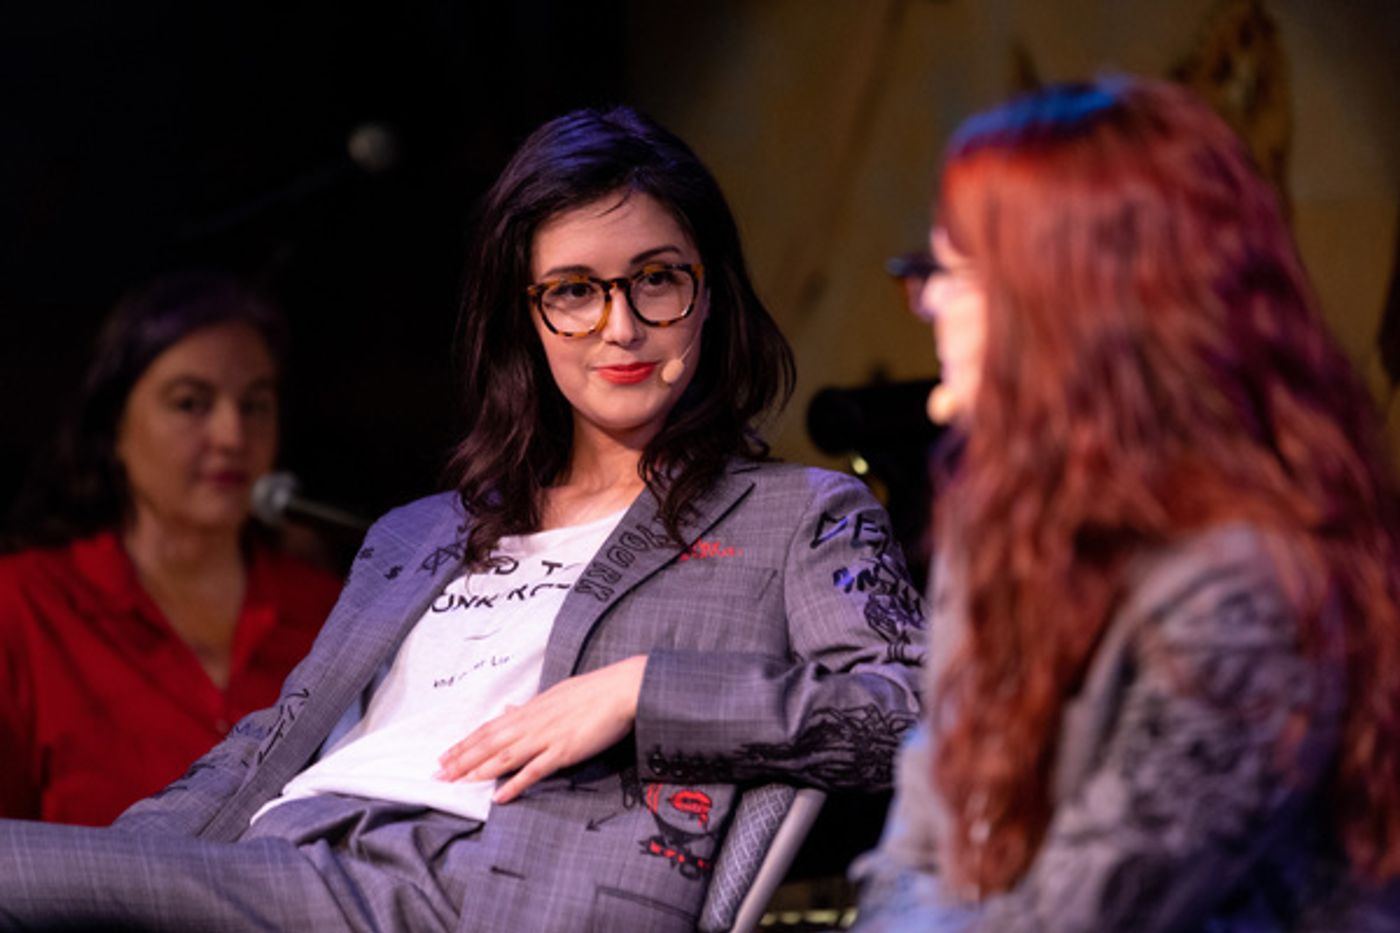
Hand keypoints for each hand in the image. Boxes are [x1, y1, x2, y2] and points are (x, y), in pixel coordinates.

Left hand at [436, 655, 647, 802]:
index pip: (490, 728)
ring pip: (505, 756)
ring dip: (478, 770)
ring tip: (457, 783)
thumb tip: (509, 709)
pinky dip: (515, 784)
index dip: (465, 743)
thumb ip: (531, 707)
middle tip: (438, 774)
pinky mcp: (564, 751)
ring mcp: (547, 737)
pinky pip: (535, 770)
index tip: (445, 755)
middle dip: (462, 759)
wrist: (623, 689)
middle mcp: (533, 722)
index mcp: (531, 709)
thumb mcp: (556, 695)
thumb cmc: (594, 692)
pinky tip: (499, 796)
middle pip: (490, 742)